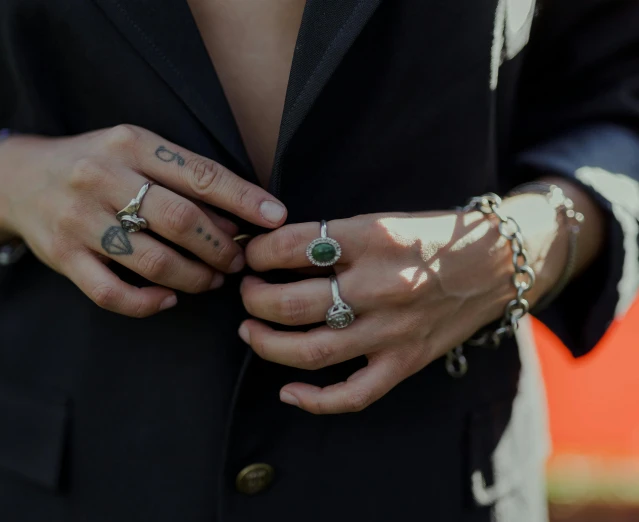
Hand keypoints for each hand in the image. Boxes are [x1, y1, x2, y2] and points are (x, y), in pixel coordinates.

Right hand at [0, 124, 286, 317]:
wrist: (19, 179)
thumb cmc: (94, 164)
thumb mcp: (134, 149)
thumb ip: (180, 175)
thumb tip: (240, 214)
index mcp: (130, 143)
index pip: (200, 174)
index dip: (243, 199)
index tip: (275, 218)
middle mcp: (102, 177)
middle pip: (180, 220)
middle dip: (220, 247)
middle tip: (237, 262)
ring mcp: (79, 220)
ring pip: (152, 261)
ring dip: (193, 278)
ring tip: (211, 281)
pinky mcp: (62, 256)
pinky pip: (112, 293)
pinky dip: (148, 303)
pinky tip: (168, 299)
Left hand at [240, 210, 541, 413]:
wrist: (495, 263)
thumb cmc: (429, 238)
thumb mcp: (380, 220)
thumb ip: (331, 238)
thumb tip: (271, 254)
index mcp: (371, 238)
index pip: (290, 247)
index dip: (257, 253)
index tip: (250, 256)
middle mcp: (380, 286)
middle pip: (291, 304)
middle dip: (252, 299)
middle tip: (246, 291)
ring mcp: (393, 330)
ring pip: (310, 351)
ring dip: (266, 343)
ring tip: (250, 329)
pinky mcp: (405, 362)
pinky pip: (353, 395)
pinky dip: (314, 401)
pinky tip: (287, 392)